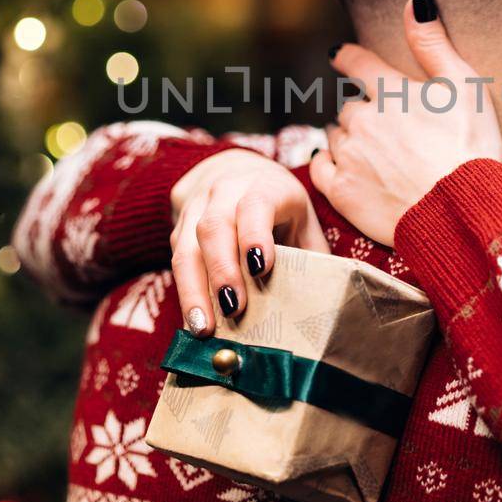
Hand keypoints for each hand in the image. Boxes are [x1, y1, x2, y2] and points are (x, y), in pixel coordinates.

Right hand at [168, 149, 328, 336]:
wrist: (238, 174)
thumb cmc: (280, 209)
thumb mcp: (302, 221)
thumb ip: (311, 256)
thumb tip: (325, 303)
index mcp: (265, 186)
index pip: (255, 205)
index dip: (255, 235)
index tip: (261, 269)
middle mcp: (225, 192)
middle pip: (215, 227)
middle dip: (223, 270)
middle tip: (233, 309)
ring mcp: (197, 209)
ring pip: (188, 246)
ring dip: (194, 289)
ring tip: (204, 327)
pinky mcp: (179, 229)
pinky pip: (177, 261)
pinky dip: (185, 293)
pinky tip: (195, 320)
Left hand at [311, 0, 501, 244]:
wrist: (461, 213)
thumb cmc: (471, 148)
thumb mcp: (465, 87)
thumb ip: (433, 44)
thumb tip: (414, 2)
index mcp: (390, 91)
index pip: (356, 62)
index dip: (347, 57)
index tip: (339, 56)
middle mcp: (362, 119)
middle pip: (350, 106)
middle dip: (362, 111)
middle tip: (383, 126)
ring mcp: (349, 156)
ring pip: (335, 135)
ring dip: (347, 137)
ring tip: (370, 151)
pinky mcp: (342, 191)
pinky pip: (321, 167)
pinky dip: (328, 163)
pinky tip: (343, 167)